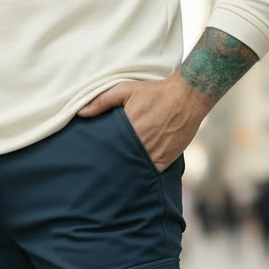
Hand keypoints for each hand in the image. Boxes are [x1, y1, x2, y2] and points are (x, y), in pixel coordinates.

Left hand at [77, 74, 212, 171]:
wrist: (188, 95)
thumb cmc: (155, 91)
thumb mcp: (126, 89)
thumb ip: (102, 100)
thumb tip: (80, 112)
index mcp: (128, 129)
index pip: (108, 150)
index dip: (100, 157)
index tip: (92, 162)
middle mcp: (141, 145)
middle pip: (120, 163)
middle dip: (111, 167)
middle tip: (99, 175)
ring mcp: (154, 155)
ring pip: (134, 171)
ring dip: (126, 173)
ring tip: (114, 179)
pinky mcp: (165, 161)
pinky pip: (149, 173)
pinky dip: (142, 174)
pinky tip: (133, 176)